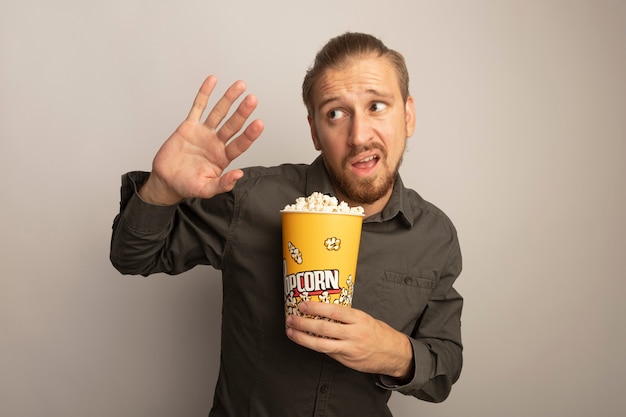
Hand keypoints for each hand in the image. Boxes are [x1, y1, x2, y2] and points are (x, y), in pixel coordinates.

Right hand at [139, 76, 263, 204]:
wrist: (166, 181)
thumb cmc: (187, 186)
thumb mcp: (206, 189)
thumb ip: (222, 184)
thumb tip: (239, 175)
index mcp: (223, 157)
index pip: (240, 144)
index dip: (249, 134)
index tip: (259, 123)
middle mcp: (216, 142)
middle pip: (232, 125)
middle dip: (242, 112)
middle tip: (252, 99)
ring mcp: (204, 132)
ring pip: (218, 112)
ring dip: (229, 99)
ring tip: (240, 85)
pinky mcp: (189, 126)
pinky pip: (198, 107)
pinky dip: (205, 94)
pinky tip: (213, 80)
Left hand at [285, 301, 413, 379]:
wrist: (393, 354)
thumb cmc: (379, 333)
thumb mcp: (365, 318)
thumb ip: (347, 316)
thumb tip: (324, 309)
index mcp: (359, 319)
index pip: (334, 311)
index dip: (316, 307)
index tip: (303, 304)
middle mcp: (354, 334)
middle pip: (323, 328)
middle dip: (303, 323)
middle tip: (291, 318)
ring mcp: (350, 349)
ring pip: (321, 344)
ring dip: (302, 337)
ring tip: (291, 331)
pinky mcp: (347, 360)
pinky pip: (327, 352)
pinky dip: (314, 346)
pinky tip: (304, 341)